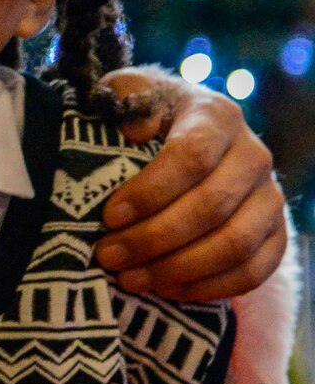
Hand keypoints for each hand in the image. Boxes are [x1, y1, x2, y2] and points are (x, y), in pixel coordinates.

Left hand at [96, 68, 286, 300]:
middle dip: (153, 238)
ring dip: (177, 269)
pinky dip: (209, 287)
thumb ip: (127, 98)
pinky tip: (165, 289)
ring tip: (129, 278)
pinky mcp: (276, 234)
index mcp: (217, 116)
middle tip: (107, 255)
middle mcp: (254, 155)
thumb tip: (137, 132)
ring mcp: (270, 197)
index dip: (149, 192)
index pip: (191, 156)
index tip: (108, 217)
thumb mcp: (129, 94)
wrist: (186, 131)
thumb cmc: (147, 115)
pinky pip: (253, 271)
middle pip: (211, 207)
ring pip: (235, 244)